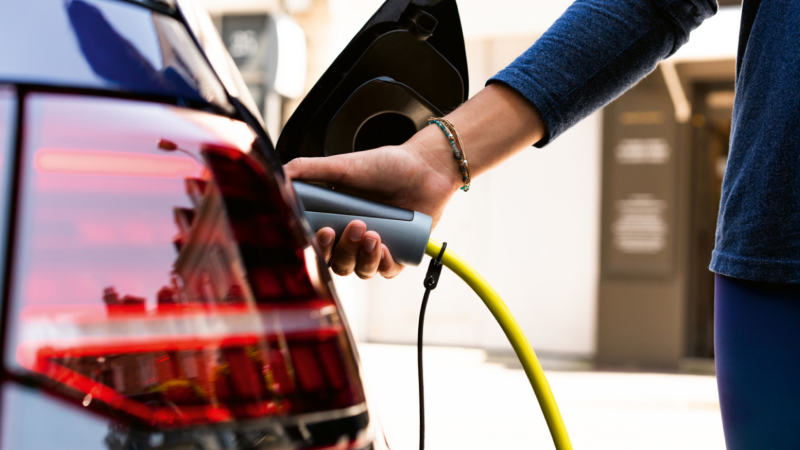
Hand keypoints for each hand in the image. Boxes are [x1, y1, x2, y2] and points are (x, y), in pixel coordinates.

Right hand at [285, 141, 460, 278]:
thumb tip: (278, 175)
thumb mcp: (342, 164)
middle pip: (336, 263)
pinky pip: (385, 272)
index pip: (315, 245)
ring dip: (364, 257)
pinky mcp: (398, 255)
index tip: (324, 231)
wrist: (426, 167)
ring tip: (374, 234)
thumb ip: (307, 169)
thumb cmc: (386, 165)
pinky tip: (386, 249)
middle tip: (354, 226)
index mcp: (333, 220)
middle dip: (343, 250)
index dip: (315, 246)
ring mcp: (374, 248)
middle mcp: (351, 238)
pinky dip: (383, 264)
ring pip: (360, 270)